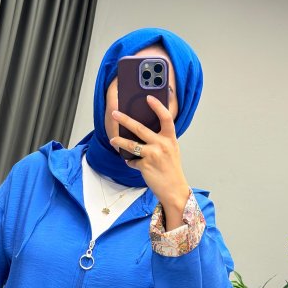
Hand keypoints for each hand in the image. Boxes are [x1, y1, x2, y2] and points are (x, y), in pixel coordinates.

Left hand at [110, 96, 190, 215]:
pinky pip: (132, 161)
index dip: (157, 106)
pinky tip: (132, 163)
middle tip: (115, 113)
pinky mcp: (145, 166)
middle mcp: (162, 144)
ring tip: (113, 139)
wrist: (174, 189)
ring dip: (119, 141)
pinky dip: (130, 162)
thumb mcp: (171, 150)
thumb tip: (141, 132)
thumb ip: (161, 139)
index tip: (148, 97)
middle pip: (140, 128)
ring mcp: (153, 155)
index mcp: (170, 138)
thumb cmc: (171, 169)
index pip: (166, 117)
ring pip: (131, 144)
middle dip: (125, 119)